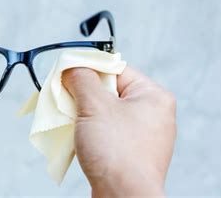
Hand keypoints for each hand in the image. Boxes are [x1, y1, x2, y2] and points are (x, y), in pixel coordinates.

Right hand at [62, 66, 175, 196]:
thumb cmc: (117, 153)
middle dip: (84, 94)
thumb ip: (82, 78)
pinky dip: (90, 131)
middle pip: (109, 91)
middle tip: (66, 98)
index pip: (116, 69)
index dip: (89, 69)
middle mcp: (153, 114)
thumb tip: (72, 66)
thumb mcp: (95, 105)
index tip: (67, 72)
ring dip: (84, 114)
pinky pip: (107, 132)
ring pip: (106, 113)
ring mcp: (143, 136)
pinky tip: (79, 138)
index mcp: (154, 96)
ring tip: (72, 121)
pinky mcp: (131, 153)